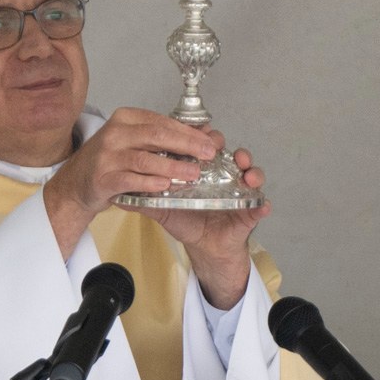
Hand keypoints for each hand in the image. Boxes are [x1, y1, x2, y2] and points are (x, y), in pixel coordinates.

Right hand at [42, 107, 221, 256]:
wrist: (76, 183)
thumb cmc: (111, 161)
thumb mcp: (134, 141)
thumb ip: (163, 137)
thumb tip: (204, 135)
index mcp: (126, 119)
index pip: (163, 122)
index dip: (189, 132)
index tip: (210, 142)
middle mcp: (115, 133)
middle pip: (157, 135)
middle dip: (186, 144)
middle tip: (207, 154)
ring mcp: (107, 156)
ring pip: (145, 159)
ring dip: (172, 166)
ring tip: (193, 173)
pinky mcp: (103, 178)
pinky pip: (130, 180)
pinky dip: (150, 183)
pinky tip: (166, 186)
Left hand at [125, 143, 269, 309]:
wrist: (204, 246)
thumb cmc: (188, 220)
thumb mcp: (164, 208)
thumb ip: (144, 198)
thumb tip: (117, 193)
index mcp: (203, 170)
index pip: (202, 146)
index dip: (198, 138)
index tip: (192, 133)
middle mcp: (223, 175)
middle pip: (227, 153)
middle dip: (223, 147)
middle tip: (215, 148)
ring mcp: (238, 190)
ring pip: (250, 172)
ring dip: (250, 169)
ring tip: (245, 173)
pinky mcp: (249, 210)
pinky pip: (260, 205)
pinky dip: (263, 204)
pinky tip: (262, 204)